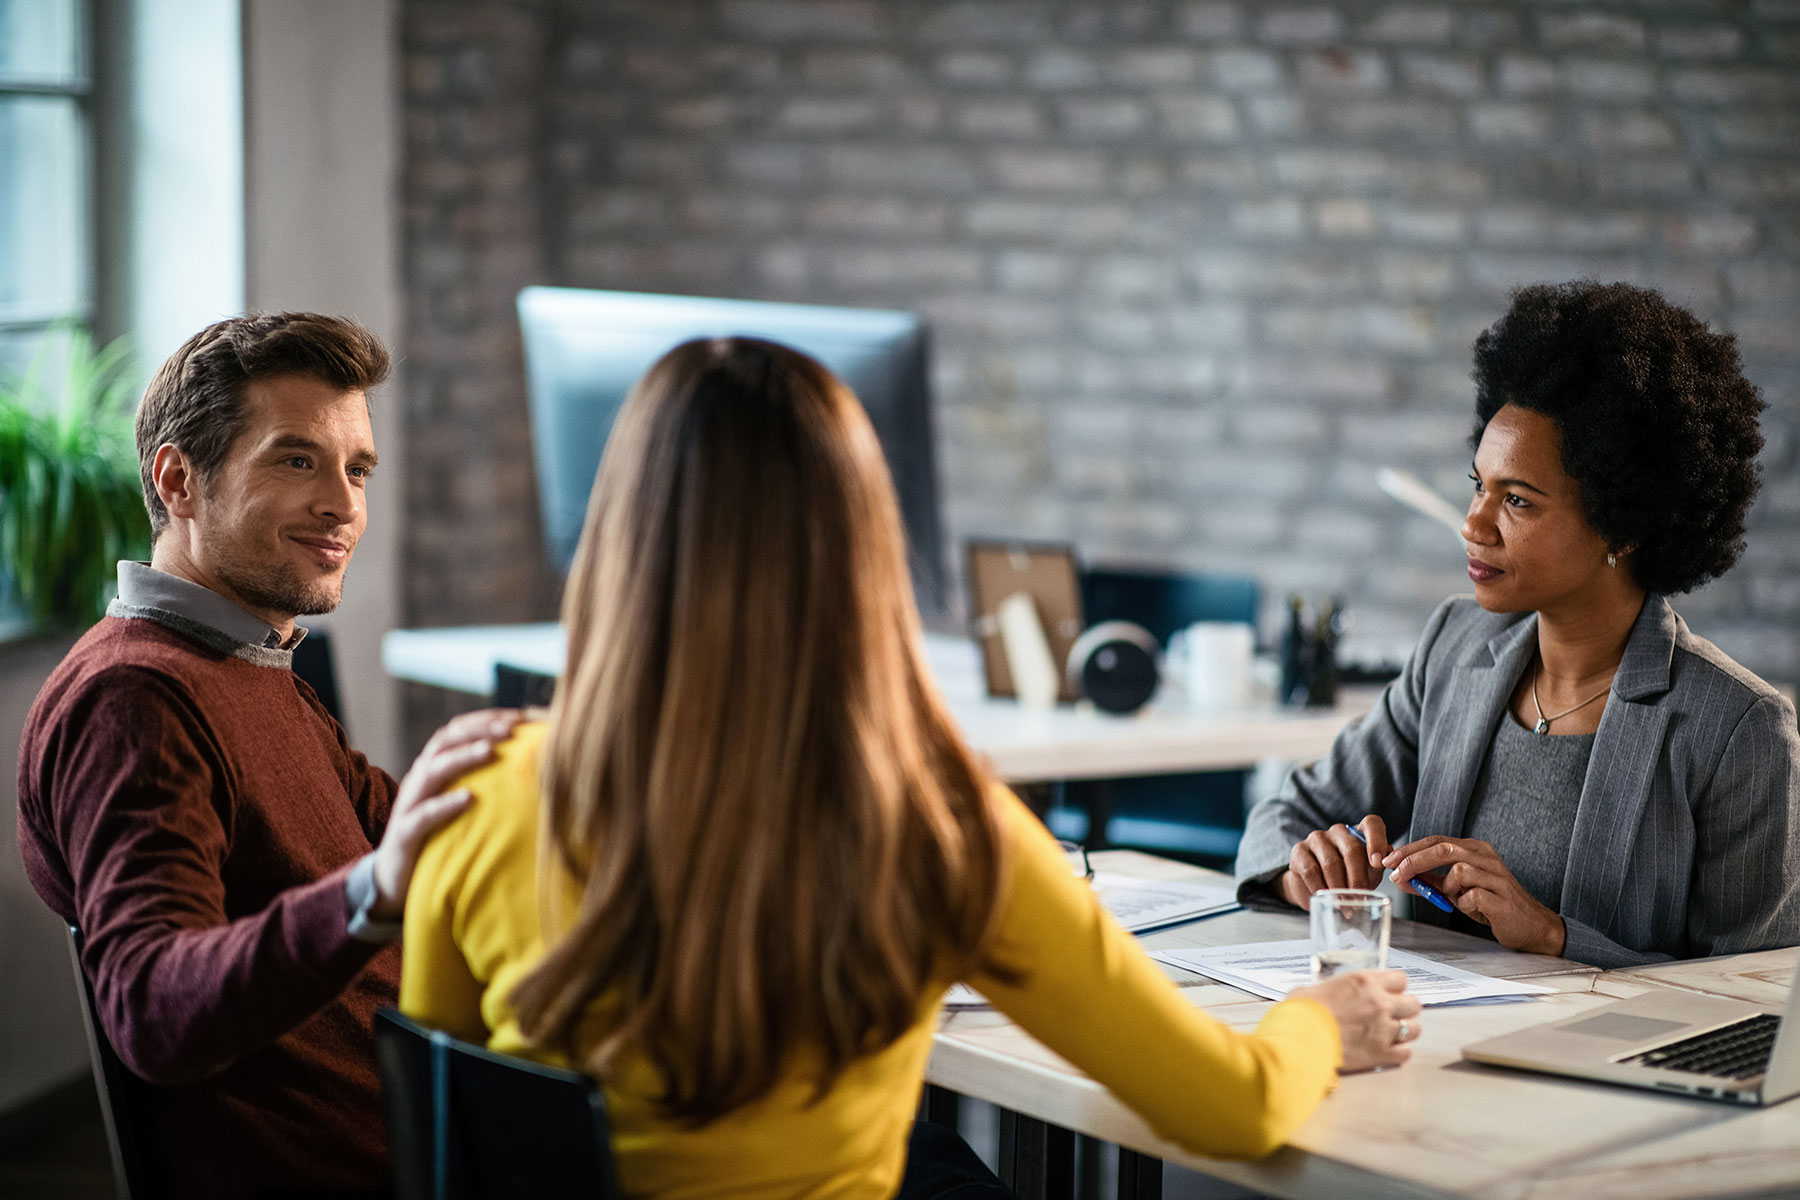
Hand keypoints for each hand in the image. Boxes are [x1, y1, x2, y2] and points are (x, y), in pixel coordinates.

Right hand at [369, 709, 522, 920]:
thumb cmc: (440, 835)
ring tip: (490, 751)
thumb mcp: (463, 803)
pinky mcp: (404, 833)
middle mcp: (421, 777)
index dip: (488, 719)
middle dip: (479, 729)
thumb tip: (533, 767)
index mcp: (435, 765)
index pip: (459, 730)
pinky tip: (468, 799)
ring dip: (462, 757)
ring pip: (433, 769)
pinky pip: (422, 815)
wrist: (396, 878)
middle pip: (446, 740)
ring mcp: (410, 803)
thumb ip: (487, 783)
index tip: (521, 716)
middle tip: (511, 728)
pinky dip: (444, 804)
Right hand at [1277, 815, 1391, 907]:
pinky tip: (1327, 899)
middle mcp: (1339, 831)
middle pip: (1352, 849)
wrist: (1318, 887)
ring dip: (1339, 888)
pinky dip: (1321, 888)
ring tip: (1345, 905)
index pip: (1372, 824)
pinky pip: (1311, 871)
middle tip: (1360, 899)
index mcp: (1360, 832)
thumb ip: (1380, 866)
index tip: (1378, 863)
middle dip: (1358, 878)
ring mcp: (1317, 838)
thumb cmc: (1349, 877)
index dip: (1377, 841)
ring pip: (1331, 863)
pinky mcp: (1299, 851)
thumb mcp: (1368, 873)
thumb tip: (1393, 865)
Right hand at [1289, 969, 1419, 1072]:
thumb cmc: (1302, 1013)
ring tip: (1391, 1034)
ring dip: (1405, 1031)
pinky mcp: (1381, 1053)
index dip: (1394, 987)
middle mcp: (1380, 1003)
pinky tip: (1387, 1052)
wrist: (1301, 1040)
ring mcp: (1383, 1029)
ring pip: (1414, 1029)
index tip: (1388, 992)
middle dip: (1404, 1009)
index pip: (1399, 979)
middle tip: (1391, 1014)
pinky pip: (1405, 1053)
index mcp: (1364, 982)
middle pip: (1413, 1004)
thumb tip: (1324, 995)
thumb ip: (1330, 990)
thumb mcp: (1313, 990)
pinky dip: (1398, 1053)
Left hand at [1384, 836, 1565, 955]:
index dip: (1410, 849)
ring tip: (1457, 899)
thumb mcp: (1458, 888)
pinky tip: (1471, 908)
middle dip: (1414, 860)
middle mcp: (1486, 857)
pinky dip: (1464, 904)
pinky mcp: (1501, 897)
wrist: (1530, 925)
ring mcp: (1496, 875)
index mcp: (1475, 849)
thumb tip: (1401, 876)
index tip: (1389, 860)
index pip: (1436, 840)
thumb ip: (1432, 880)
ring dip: (1448, 888)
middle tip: (1396, 874)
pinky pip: (1472, 896)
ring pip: (1458, 871)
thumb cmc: (1491, 903)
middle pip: (1443, 848)